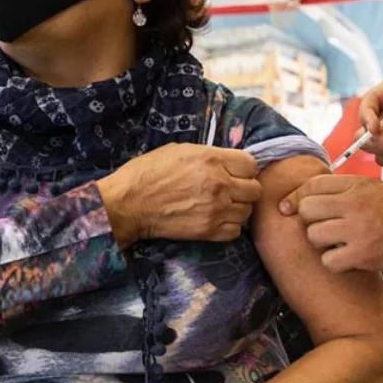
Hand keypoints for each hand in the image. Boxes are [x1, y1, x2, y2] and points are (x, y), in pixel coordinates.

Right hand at [98, 143, 261, 247]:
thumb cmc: (148, 172)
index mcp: (212, 159)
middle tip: (231, 190)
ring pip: (247, 211)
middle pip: (255, 189)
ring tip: (222, 205)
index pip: (251, 164)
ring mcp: (216, 209)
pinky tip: (216, 219)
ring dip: (238, 208)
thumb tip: (227, 162)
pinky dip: (229, 226)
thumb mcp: (180, 150)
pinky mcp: (208, 231)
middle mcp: (219, 184)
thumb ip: (209, 155)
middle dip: (245, 189)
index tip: (235, 172)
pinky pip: (235, 231)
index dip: (244, 168)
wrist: (128, 204)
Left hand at [279, 176, 382, 272]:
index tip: (290, 208)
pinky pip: (328, 260)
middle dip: (311, 221)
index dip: (296, 197)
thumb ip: (342, 191)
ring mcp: (357, 229)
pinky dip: (335, 262)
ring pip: (314, 236)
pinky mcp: (362, 254)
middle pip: (307, 210)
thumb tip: (304, 198)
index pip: (311, 185)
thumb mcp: (373, 189)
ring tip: (339, 244)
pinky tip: (348, 258)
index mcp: (355, 185)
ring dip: (322, 244)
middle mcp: (353, 204)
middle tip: (326, 228)